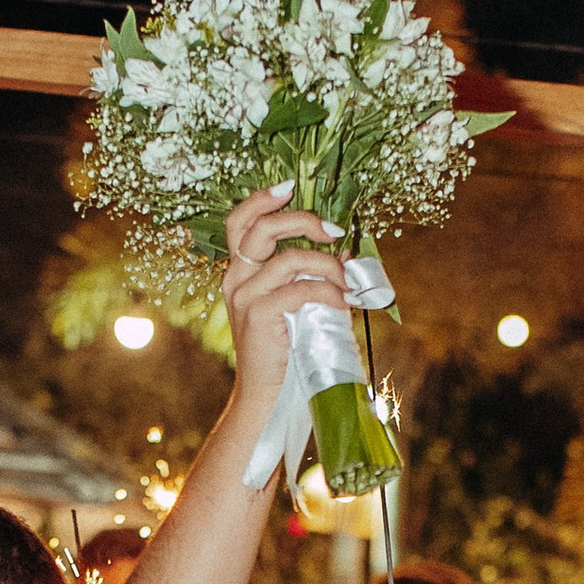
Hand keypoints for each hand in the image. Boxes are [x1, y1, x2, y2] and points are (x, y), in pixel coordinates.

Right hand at [221, 182, 349, 415]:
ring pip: (289, 259)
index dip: (262, 199)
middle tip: (333, 232)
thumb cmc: (287, 351)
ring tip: (348, 284)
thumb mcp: (297, 306)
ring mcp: (244, 297)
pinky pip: (301, 289)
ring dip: (328, 266)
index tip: (289, 187)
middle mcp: (236, 279)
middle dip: (302, 221)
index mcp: (239, 272)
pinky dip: (329, 292)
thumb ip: (314, 277)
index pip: (239, 222)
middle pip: (261, 228)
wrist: (269, 397)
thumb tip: (348, 255)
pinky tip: (344, 304)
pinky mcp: (259, 315)